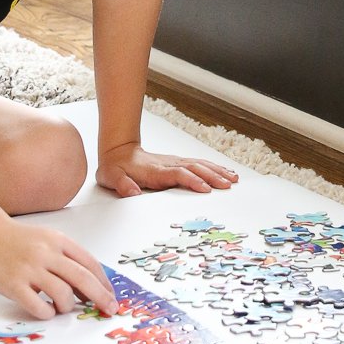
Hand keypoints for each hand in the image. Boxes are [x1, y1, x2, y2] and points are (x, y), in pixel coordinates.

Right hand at [0, 219, 116, 319]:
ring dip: (68, 306)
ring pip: (63, 294)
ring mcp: (29, 269)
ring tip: (62, 307)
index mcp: (58, 240)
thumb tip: (89, 288)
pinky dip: (48, 313)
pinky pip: (39, 307)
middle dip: (101, 297)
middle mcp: (46, 253)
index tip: (111, 295)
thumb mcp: (48, 240)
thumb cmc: (19, 240)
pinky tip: (46, 310)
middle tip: (109, 309)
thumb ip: (67, 259)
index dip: (104, 282)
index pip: (90, 263)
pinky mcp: (14, 285)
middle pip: (83, 279)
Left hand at [96, 142, 238, 197]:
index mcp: (155, 171)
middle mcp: (168, 164)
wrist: (118, 151)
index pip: (177, 174)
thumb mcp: (110, 177)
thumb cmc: (116, 168)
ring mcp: (174, 162)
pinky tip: (225, 172)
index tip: (205, 188)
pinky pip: (199, 164)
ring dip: (217, 171)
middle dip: (212, 176)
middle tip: (228, 185)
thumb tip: (132, 192)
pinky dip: (214, 167)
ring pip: (200, 164)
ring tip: (233, 179)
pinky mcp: (178, 162)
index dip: (192, 180)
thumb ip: (121, 184)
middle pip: (194, 168)